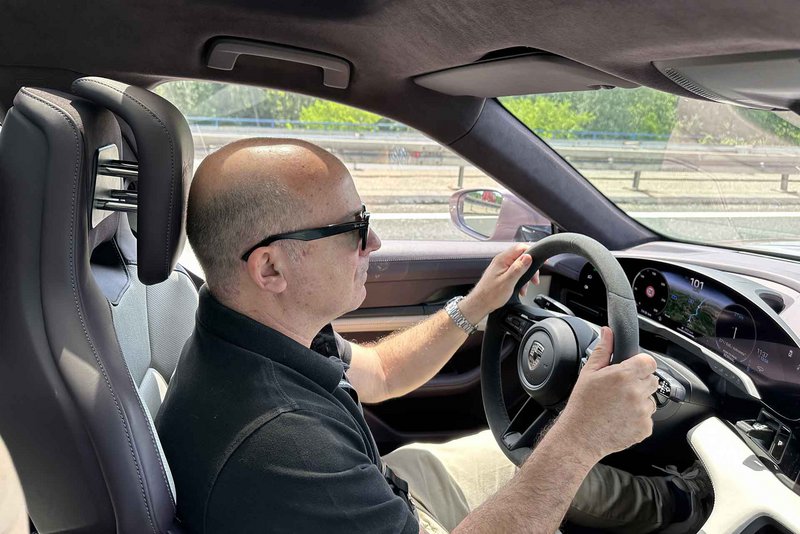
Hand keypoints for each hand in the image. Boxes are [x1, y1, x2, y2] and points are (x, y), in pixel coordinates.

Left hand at [459, 244, 538, 323]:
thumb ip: (518, 268)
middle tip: (534, 280)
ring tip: (525, 288)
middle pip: (522, 257)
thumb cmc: (490, 295)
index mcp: (502, 259)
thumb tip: (528, 257)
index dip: (533, 252)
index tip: (541, 261)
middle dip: (530, 268)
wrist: (480, 304)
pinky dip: (520, 280)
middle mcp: (501, 261)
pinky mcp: (501, 273)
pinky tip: (520, 289)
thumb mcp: (508, 282)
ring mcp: (501, 267)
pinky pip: (515, 272)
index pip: (521, 248)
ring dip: (525, 276)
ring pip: (520, 266)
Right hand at [558, 327, 658, 462]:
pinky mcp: (645, 428)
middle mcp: (636, 392)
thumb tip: (608, 332)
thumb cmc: (582, 405)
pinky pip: (648, 418)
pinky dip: (638, 418)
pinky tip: (621, 418)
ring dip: (640, 400)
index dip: (641, 364)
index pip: (649, 361)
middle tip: (621, 389)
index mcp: (623, 375)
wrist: (580, 436)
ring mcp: (642, 412)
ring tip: (618, 406)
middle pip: (652, 379)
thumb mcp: (588, 373)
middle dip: (640, 381)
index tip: (632, 369)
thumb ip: (602, 350)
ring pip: (651, 399)